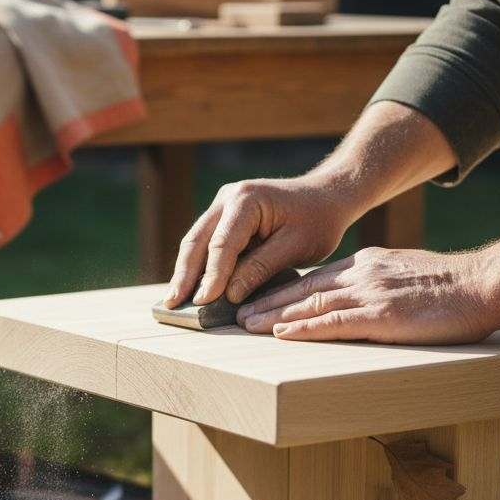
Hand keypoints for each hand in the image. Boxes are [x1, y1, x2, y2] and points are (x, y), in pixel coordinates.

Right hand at [163, 175, 357, 307]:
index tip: (202, 302)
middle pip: (197, 240)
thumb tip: (229, 294)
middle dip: (185, 274)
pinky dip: (198, 264)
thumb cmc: (317, 220)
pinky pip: (206, 242)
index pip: (222, 244)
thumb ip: (260, 268)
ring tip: (174, 299)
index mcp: (247, 200)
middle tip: (172, 303)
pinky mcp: (224, 216)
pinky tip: (190, 286)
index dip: (211, 275)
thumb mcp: (295, 247)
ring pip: (196, 241)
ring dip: (186, 271)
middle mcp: (228, 197)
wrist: (326, 196)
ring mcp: (222, 204)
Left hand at [236, 247, 495, 343]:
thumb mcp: (405, 274)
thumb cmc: (452, 287)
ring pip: (310, 304)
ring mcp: (371, 294)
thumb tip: (356, 297)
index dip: (282, 290)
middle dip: (267, 301)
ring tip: (246, 325)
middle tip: (237, 314)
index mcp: (367, 264)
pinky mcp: (383, 316)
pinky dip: (303, 329)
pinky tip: (281, 334)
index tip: (257, 298)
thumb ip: (377, 282)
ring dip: (274, 316)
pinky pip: (334, 323)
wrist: (486, 284)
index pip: (314, 277)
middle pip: (303, 289)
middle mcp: (362, 275)